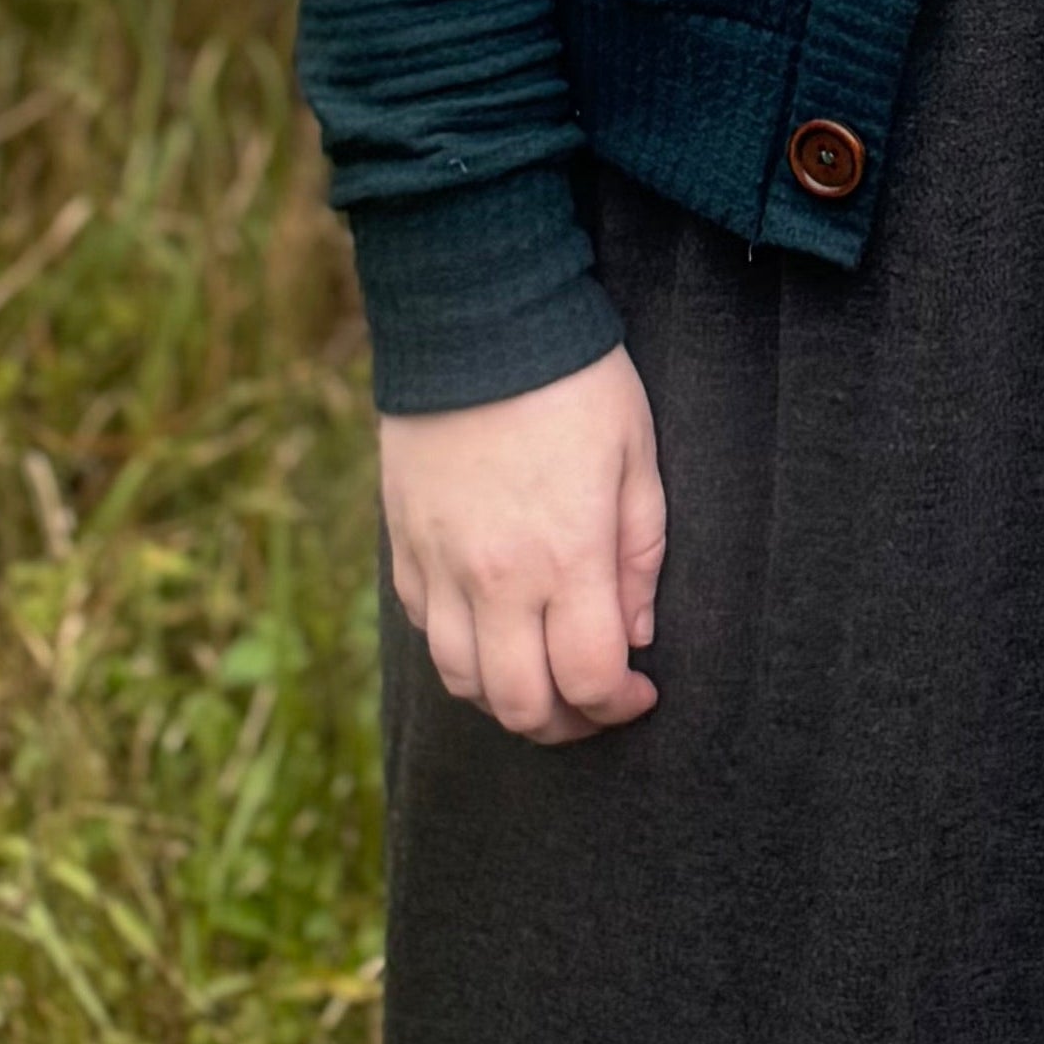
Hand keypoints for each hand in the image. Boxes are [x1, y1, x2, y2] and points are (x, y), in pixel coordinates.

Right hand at [380, 346, 664, 741]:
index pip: (588, 680)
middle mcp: (495, 577)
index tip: (641, 690)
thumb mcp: (637, 457)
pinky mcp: (402, 546)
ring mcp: (439, 566)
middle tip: (594, 701)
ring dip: (507, 699)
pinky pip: (426, 632)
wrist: (475, 319)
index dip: (620, 706)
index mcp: (566, 556)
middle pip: (519, 705)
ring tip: (543, 676)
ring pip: (462, 683)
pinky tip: (495, 626)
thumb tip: (635, 634)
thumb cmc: (575, 381)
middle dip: (565, 724)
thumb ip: (640, 556)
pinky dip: (462, 651)